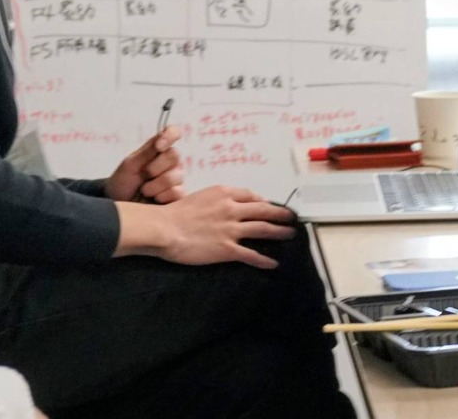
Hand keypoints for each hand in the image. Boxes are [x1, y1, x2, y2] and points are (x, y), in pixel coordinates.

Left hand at [106, 125, 185, 202]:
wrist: (120, 204)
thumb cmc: (123, 182)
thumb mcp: (130, 165)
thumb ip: (146, 152)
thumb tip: (161, 139)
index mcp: (159, 149)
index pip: (173, 132)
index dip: (170, 135)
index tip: (159, 147)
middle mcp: (170, 162)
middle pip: (174, 155)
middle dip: (155, 168)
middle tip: (143, 176)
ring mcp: (176, 178)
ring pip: (175, 176)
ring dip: (155, 186)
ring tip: (144, 191)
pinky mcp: (178, 195)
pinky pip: (177, 192)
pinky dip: (162, 196)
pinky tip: (154, 199)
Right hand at [128, 185, 297, 267]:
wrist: (164, 228)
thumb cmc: (175, 213)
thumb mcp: (199, 197)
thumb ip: (215, 200)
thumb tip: (225, 206)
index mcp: (224, 193)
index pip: (251, 195)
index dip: (263, 201)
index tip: (268, 206)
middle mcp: (232, 209)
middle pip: (264, 210)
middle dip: (281, 214)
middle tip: (293, 217)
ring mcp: (232, 229)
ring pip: (263, 229)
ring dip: (280, 232)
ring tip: (291, 234)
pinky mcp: (228, 249)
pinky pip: (251, 254)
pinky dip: (264, 259)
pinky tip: (274, 263)